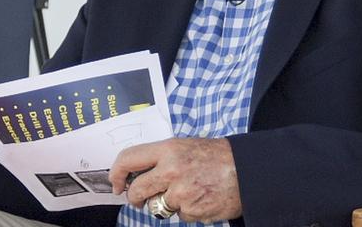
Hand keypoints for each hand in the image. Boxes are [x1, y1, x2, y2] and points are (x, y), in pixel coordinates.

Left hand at [109, 137, 241, 222]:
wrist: (247, 170)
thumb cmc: (216, 156)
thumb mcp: (185, 146)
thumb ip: (160, 158)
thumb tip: (136, 172)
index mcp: (168, 150)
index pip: (128, 158)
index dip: (116, 172)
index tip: (115, 182)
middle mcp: (171, 171)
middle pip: (137, 190)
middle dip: (135, 197)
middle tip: (139, 197)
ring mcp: (181, 193)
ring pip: (156, 206)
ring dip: (165, 203)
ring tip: (185, 191)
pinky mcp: (191, 211)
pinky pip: (178, 215)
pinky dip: (185, 210)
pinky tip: (199, 198)